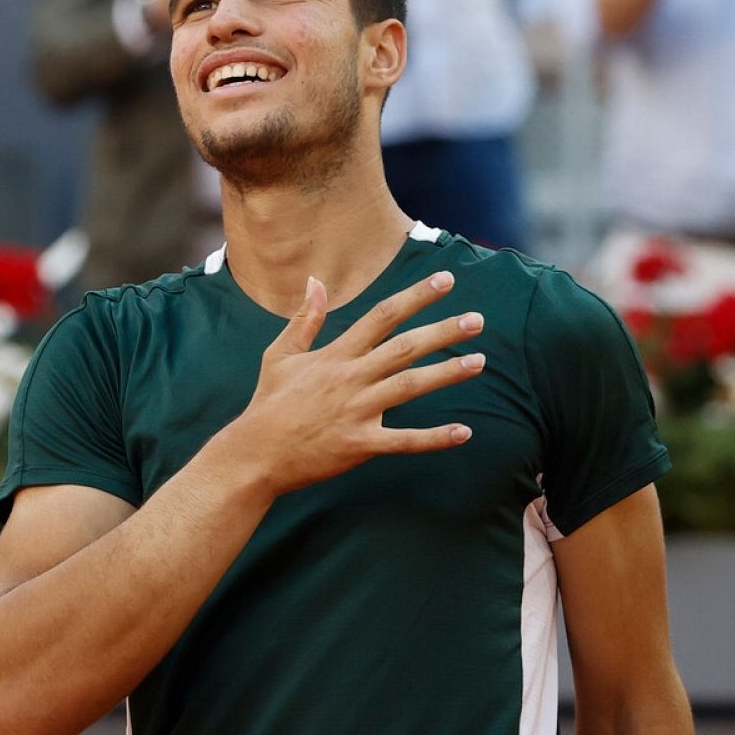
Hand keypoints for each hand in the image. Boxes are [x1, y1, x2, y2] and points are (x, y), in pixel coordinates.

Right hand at [228, 271, 486, 498]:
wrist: (256, 453)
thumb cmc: (269, 403)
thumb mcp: (281, 355)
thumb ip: (304, 319)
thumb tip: (316, 282)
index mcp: (335, 355)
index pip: (381, 316)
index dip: (415, 296)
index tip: (445, 281)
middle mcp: (350, 378)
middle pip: (404, 348)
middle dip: (443, 331)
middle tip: (477, 319)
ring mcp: (356, 412)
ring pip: (410, 387)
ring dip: (446, 374)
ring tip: (479, 362)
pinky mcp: (359, 445)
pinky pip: (404, 441)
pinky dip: (435, 438)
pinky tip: (464, 432)